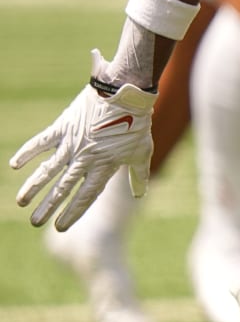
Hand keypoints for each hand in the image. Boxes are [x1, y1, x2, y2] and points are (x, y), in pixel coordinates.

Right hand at [11, 50, 154, 230]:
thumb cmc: (137, 125)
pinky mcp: (63, 127)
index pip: (85, 197)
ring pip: (48, 170)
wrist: (126, 95)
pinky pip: (42, 142)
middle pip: (63, 188)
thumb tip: (139, 195)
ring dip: (33, 187)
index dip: (72, 212)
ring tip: (21, 202)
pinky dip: (28, 152)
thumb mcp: (142, 152)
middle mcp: (85, 159)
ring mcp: (72, 143)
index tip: (60, 227)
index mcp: (104, 167)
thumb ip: (138, 175)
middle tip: (35, 222)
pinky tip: (14, 165)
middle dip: (48, 207)